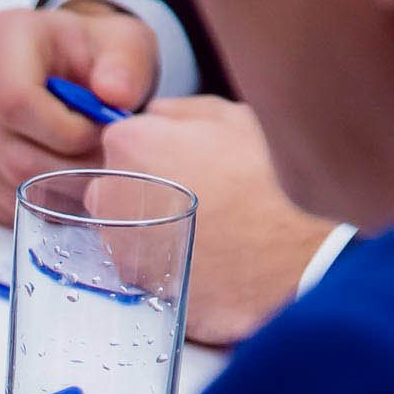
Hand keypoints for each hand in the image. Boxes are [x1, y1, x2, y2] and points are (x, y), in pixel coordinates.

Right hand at [0, 2, 158, 225]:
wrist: (65, 63)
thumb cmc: (93, 53)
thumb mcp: (124, 44)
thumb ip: (126, 66)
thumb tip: (114, 94)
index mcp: (3, 36)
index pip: (17, 102)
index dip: (67, 133)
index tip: (101, 133)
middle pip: (12, 154)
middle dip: (70, 171)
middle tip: (106, 165)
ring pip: (5, 185)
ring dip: (57, 192)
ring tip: (87, 171)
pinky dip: (35, 202)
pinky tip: (61, 181)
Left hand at [100, 97, 338, 345]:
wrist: (283, 259)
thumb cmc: (264, 185)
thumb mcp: (233, 119)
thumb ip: (182, 110)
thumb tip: (157, 114)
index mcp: (130, 143)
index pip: (121, 139)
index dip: (154, 148)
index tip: (180, 159)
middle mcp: (110, 194)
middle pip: (114, 185)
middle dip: (143, 187)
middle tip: (195, 193)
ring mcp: (118, 244)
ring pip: (123, 228)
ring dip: (151, 226)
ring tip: (202, 228)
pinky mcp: (134, 284)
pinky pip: (141, 265)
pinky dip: (163, 260)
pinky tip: (199, 256)